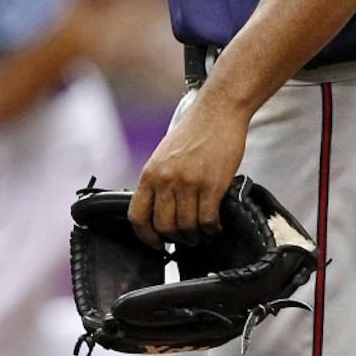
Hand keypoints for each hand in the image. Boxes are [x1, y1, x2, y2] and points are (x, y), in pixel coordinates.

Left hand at [129, 87, 249, 247]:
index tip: (156, 243)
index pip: (137, 216)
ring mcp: (189, 183)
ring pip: (187, 227)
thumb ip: (159, 180)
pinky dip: (212, 228)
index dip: (145, 236)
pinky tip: (215, 225)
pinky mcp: (212, 185)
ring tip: (202, 233)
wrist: (218, 112)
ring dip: (196, 235)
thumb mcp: (164, 155)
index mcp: (150, 173)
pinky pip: (208, 220)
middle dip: (176, 238)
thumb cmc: (194, 131)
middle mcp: (166, 180)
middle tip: (186, 238)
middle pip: (164, 226)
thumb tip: (160, 209)